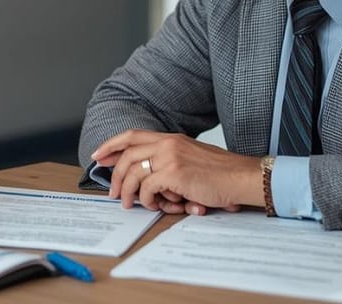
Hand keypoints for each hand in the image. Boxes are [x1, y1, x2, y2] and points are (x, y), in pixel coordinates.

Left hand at [91, 129, 260, 212]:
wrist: (242, 177)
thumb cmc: (221, 174)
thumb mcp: (191, 158)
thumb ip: (169, 161)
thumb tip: (146, 179)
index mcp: (171, 138)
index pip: (132, 135)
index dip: (112, 145)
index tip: (99, 155)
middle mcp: (168, 143)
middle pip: (128, 155)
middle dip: (115, 175)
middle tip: (111, 191)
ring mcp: (170, 156)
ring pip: (134, 173)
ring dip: (128, 192)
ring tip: (129, 204)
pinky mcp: (174, 173)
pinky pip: (148, 188)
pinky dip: (148, 200)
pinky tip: (156, 205)